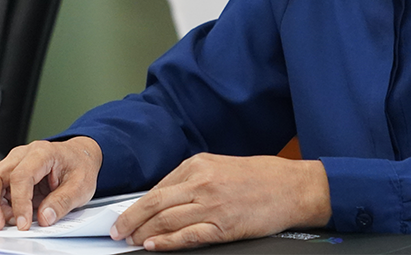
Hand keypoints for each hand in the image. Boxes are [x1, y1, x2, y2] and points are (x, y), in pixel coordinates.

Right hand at [0, 137, 101, 230]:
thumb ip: (63, 202)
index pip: (21, 176)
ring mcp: (13, 162)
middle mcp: (22, 154)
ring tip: (8, 221)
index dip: (19, 203)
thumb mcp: (81, 186)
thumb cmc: (79, 166)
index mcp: (42, 153)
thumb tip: (44, 218)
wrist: (79, 156)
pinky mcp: (9, 172)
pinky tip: (8, 215)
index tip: (23, 223)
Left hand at [112, 153, 330, 250]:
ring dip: (144, 233)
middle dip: (131, 219)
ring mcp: (212, 204)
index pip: (158, 187)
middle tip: (117, 231)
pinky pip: (187, 235)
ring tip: (132, 242)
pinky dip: (166, 242)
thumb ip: (194, 180)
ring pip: (166, 220)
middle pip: (155, 203)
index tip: (125, 215)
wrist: (292, 187)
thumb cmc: (261, 177)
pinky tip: (154, 246)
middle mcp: (202, 181)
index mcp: (199, 164)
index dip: (137, 205)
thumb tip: (164, 199)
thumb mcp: (221, 167)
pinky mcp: (223, 225)